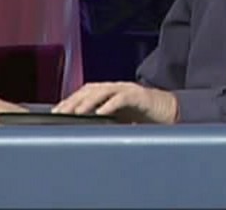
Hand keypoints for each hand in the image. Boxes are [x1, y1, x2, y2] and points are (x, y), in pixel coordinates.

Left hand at [52, 82, 177, 123]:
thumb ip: (103, 124)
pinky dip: (111, 104)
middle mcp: (116, 89)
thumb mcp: (119, 121)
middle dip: (73, 100)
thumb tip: (81, 137)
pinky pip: (123, 98)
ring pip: (103, 90)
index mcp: (109, 94)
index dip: (69, 101)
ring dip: (88, 101)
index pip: (84, 94)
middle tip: (60, 112)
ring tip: (76, 111)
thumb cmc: (144, 117)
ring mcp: (128, 91)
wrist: (171, 112)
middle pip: (90, 90)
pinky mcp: (141, 97)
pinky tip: (101, 112)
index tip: (55, 113)